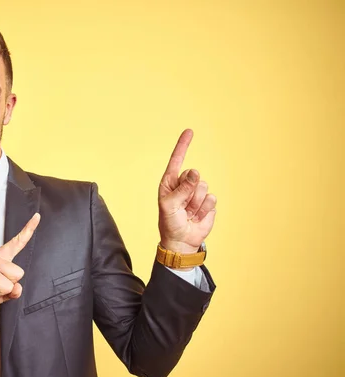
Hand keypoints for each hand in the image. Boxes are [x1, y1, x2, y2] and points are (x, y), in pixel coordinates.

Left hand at [158, 129, 216, 254]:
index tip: (190, 131)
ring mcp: (197, 193)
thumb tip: (195, 171)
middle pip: (193, 175)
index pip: (177, 160)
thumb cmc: (170, 222)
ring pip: (204, 187)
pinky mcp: (208, 203)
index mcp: (170, 182)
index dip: (183, 145)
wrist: (182, 240)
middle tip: (182, 207)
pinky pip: (212, 199)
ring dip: (196, 203)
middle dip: (189, 192)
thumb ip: (182, 189)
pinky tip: (197, 216)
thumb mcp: (169, 205)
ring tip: (188, 213)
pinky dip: (204, 210)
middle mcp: (184, 184)